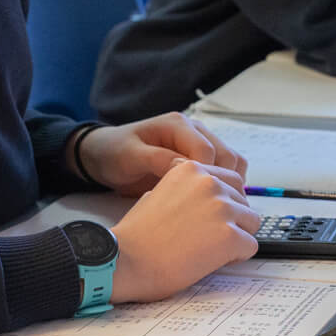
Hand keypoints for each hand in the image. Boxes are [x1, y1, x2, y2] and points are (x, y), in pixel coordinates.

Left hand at [73, 113, 247, 196]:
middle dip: (224, 183)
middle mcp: (194, 131)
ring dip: (229, 185)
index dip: (206, 176)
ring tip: (216, 209)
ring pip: (231, 163)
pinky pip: (222, 171)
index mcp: (178, 125)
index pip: (207, 150)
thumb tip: (187, 169)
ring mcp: (198, 145)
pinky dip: (224, 186)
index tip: (195, 200)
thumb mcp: (131, 155)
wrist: (105, 154)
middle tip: (212, 210)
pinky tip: (212, 204)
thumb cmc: (115, 151)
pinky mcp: (198, 160)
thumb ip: (158, 159)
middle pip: (227, 156)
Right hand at [110, 159, 260, 302]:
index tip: (211, 218)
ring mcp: (221, 208)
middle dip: (232, 220)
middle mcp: (209, 182)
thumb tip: (202, 202)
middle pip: (244, 201)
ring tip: (210, 250)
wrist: (126, 259)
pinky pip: (250, 246)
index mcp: (191, 168)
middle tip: (209, 238)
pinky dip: (236, 257)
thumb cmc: (137, 234)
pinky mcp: (229, 236)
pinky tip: (212, 260)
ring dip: (236, 237)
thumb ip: (184, 189)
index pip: (231, 180)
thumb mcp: (157, 192)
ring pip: (251, 223)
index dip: (224, 202)